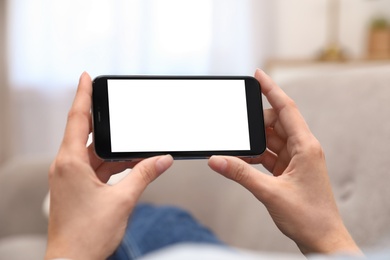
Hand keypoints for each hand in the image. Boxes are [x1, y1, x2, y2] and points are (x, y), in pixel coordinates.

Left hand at [45, 72, 172, 259]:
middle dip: (106, 123)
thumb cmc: (87, 236)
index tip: (85, 77)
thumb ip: (144, 175)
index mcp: (70, 163)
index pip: (77, 119)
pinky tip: (131, 165)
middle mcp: (66, 167)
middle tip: (119, 109)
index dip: (83, 95)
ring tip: (137, 146)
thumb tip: (162, 160)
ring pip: (94, 153)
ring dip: (115, 151)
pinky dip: (113, 165)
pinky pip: (96, 168)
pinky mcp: (77, 188)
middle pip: (87, 134)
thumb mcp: (122, 200)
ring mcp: (70, 178)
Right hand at [208, 69, 361, 254]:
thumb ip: (240, 174)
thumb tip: (216, 160)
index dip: (271, 89)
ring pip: (271, 140)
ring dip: (254, 144)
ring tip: (237, 150)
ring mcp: (296, 159)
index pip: (286, 109)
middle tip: (237, 127)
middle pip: (275, 123)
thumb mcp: (269, 193)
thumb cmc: (308, 217)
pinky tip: (243, 161)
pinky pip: (269, 155)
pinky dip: (255, 156)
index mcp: (305, 147)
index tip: (258, 75)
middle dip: (255, 124)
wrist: (321, 239)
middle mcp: (302, 149)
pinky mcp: (289, 170)